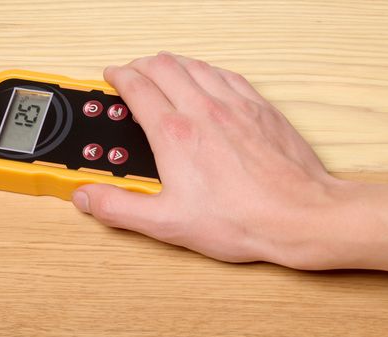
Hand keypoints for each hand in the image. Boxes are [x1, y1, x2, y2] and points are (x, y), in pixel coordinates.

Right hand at [72, 52, 357, 268]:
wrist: (299, 215)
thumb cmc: (242, 220)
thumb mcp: (168, 223)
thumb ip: (121, 207)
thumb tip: (88, 196)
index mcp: (175, 133)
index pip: (138, 87)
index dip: (119, 76)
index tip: (112, 76)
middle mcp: (204, 110)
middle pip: (164, 66)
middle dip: (142, 64)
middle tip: (134, 71)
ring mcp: (235, 105)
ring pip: (196, 65)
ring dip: (174, 63)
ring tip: (165, 70)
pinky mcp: (261, 108)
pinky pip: (227, 74)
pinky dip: (208, 70)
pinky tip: (208, 79)